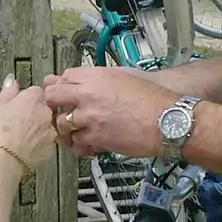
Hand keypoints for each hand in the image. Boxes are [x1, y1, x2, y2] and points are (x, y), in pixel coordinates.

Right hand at [0, 74, 55, 174]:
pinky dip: (37, 145)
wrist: (2, 160)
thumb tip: (11, 82)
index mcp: (33, 99)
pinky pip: (45, 143)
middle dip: (33, 114)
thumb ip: (7, 92)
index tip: (17, 105)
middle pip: (43, 108)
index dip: (25, 98)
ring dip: (36, 129)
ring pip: (45, 126)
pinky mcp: (50, 150)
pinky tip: (24, 148)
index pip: (35, 91)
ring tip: (19, 137)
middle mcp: (46, 113)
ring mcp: (50, 132)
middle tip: (16, 122)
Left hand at [43, 65, 178, 157]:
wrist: (168, 120)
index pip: (63, 77)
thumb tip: (88, 81)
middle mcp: (89, 94)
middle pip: (53, 98)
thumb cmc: (153, 99)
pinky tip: (91, 142)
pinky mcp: (96, 138)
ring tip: (79, 130)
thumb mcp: (125, 77)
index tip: (62, 94)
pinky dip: (82, 145)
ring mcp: (90, 117)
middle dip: (55, 106)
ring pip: (62, 124)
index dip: (61, 87)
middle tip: (61, 112)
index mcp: (96, 76)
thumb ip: (102, 79)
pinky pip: (77, 143)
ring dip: (68, 129)